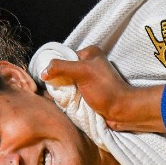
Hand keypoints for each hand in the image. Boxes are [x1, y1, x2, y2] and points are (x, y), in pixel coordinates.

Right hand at [41, 46, 165, 131]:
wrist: (121, 111)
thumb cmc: (105, 90)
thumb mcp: (82, 72)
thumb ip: (61, 68)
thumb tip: (43, 72)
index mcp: (90, 53)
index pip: (64, 57)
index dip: (56, 67)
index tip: (49, 79)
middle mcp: (90, 64)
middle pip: (65, 70)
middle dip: (59, 80)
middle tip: (55, 90)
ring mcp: (90, 79)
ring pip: (68, 82)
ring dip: (63, 91)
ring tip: (60, 98)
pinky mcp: (90, 92)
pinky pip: (73, 92)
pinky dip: (69, 97)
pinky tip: (66, 102)